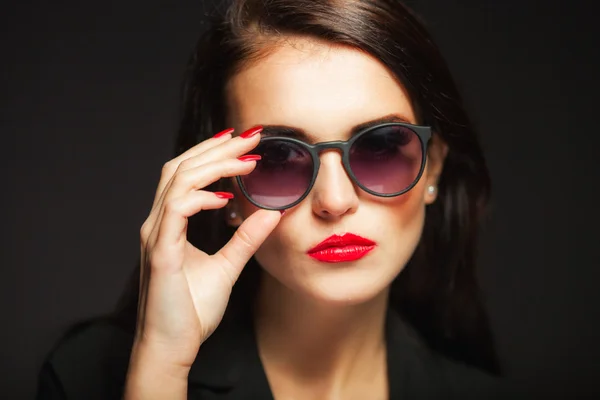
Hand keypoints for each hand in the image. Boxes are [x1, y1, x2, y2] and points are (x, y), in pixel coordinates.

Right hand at [134, 126, 279, 367]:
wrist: (171, 348)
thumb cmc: (191, 311)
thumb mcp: (227, 267)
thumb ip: (246, 239)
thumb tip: (272, 213)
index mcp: (170, 223)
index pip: (187, 173)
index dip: (213, 153)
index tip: (245, 143)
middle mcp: (158, 222)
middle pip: (181, 166)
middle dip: (217, 147)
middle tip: (252, 135)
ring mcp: (156, 235)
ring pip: (178, 179)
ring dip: (214, 164)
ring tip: (247, 158)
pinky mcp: (161, 252)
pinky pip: (177, 209)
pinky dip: (202, 196)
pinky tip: (227, 197)